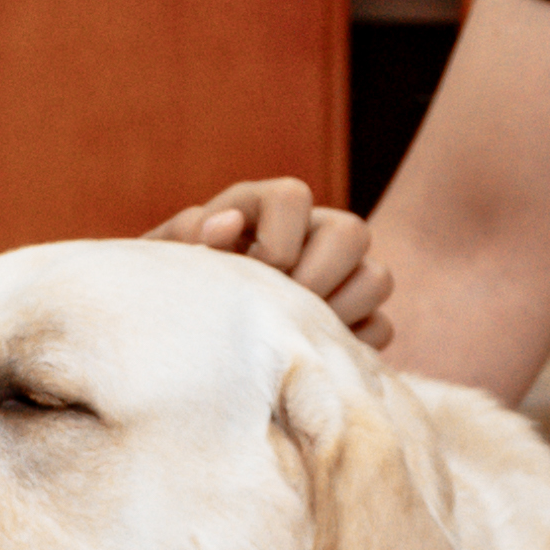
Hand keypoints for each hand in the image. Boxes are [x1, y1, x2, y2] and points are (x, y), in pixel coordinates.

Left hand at [158, 175, 394, 346]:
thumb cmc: (176, 288)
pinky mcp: (359, 320)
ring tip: (293, 330)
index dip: (274, 237)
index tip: (249, 269)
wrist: (184, 336)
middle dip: (316, 276)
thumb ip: (187, 235)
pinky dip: (349, 342)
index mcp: (266, 207)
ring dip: (337, 310)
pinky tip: (308, 352)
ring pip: (377, 278)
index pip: (293, 197)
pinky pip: (381, 327)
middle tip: (280, 305)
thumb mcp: (168, 260)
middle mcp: (313, 234)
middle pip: (352, 232)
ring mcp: (343, 277)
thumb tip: (222, 225)